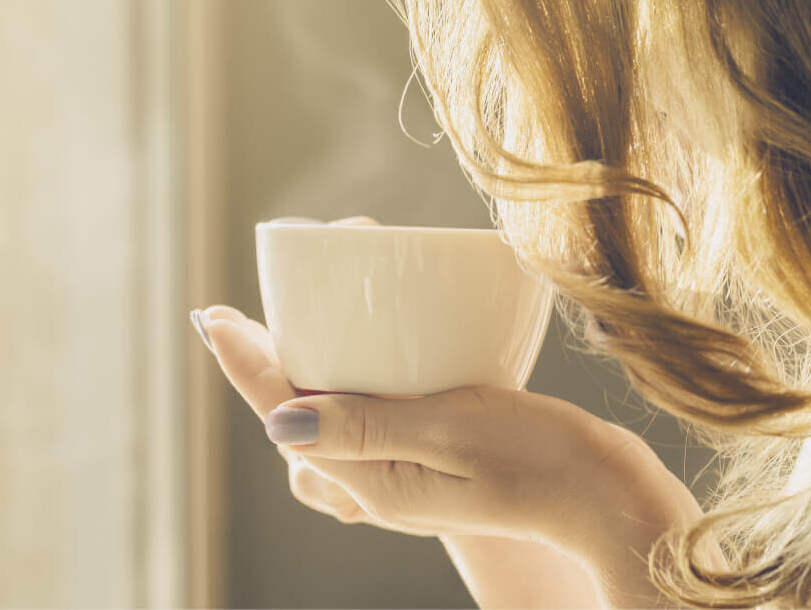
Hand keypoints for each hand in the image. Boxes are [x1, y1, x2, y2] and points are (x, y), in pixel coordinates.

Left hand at [192, 216, 703, 577]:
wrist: (601, 493)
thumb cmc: (540, 459)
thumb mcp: (453, 434)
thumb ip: (368, 426)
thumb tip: (279, 424)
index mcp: (374, 480)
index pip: (288, 417)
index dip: (244, 365)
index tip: (209, 318)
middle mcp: (375, 482)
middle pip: (295, 421)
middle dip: (260, 367)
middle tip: (230, 318)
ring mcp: (398, 475)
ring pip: (322, 425)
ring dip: (295, 378)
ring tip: (277, 333)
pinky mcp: (423, 459)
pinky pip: (359, 424)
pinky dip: (339, 389)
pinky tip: (348, 363)